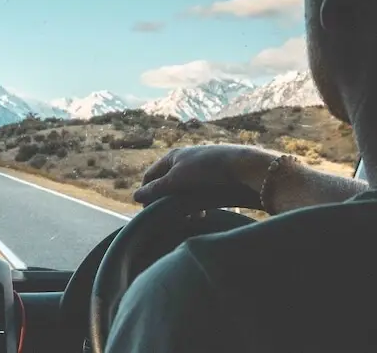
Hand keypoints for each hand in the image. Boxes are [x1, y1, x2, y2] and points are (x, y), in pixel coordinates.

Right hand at [133, 144, 277, 205]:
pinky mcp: (212, 178)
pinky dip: (195, 204)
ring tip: (187, 219)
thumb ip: (156, 189)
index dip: (146, 192)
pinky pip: (197, 193)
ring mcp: (198, 170)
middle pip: (166, 184)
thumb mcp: (176, 179)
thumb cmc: (205, 168)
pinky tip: (202, 214)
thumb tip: (135, 197)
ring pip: (182, 191)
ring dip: (181, 205)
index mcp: (172, 157)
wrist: (241, 166)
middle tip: (168, 218)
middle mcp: (183, 161)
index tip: (147, 211)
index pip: (150, 176)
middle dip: (166, 201)